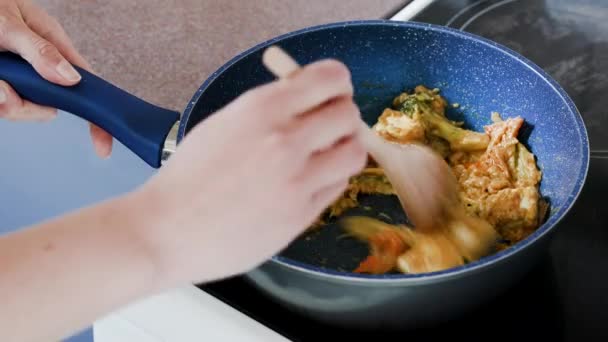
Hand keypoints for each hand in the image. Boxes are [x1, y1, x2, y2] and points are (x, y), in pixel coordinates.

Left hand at [0, 0, 111, 156]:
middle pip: (49, 106)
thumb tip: (71, 79)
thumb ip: (40, 51)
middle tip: (5, 94)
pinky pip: (3, 106)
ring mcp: (19, 78)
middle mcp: (40, 65)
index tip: (102, 146)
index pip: (86, 86)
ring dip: (4, 101)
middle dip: (24, 107)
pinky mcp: (4, 84)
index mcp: (54, 46)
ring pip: (21, 108)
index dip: (97, 116)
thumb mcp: (12, 25)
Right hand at [135, 59, 366, 285]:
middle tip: (329, 128)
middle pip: (349, 115)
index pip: (331, 79)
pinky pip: (337, 187)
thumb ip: (269, 109)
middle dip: (343, 118)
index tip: (333, 93)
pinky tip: (307, 183)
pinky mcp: (301, 215)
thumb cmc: (188, 177)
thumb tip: (306, 100)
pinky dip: (330, 181)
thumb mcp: (224, 123)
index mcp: (262, 109)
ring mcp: (297, 180)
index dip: (337, 85)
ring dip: (343, 151)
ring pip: (354, 153)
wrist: (166, 230)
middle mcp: (285, 140)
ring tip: (323, 157)